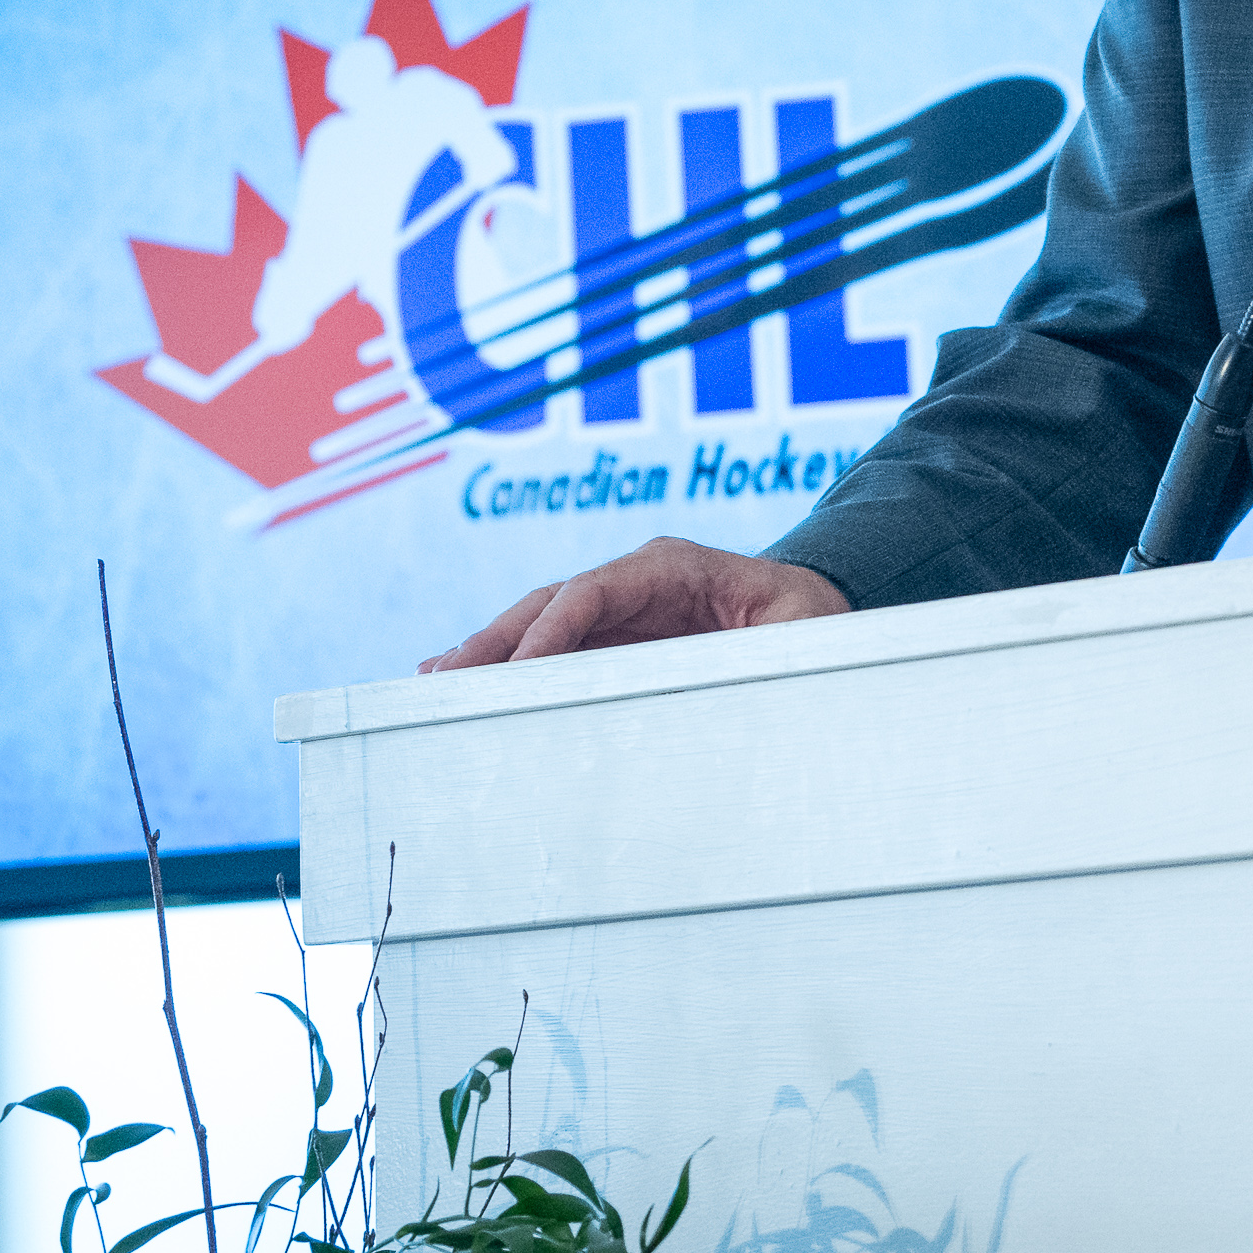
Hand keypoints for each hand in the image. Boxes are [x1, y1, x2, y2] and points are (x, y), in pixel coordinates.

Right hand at [419, 538, 849, 670]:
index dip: (553, 628)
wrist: (818, 611)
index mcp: (676, 566)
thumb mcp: (802, 633)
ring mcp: (621, 605)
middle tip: (444, 679)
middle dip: (497, 639)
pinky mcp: (615, 634)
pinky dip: (510, 663)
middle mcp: (636, 579)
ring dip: (490, 652)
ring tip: (434, 682)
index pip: (597, 590)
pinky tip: (463, 680)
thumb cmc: (813, 620)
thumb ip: (769, 651)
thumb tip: (739, 686)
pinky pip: (553, 645)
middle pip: (552, 602)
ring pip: (541, 624)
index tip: (519, 671)